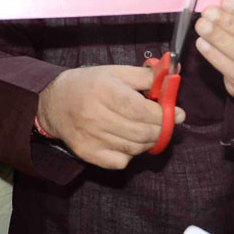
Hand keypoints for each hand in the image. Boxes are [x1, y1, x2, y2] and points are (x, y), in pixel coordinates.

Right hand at [36, 65, 184, 169]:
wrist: (54, 102)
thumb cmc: (88, 84)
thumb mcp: (116, 72)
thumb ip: (145, 75)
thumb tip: (171, 76)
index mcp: (104, 91)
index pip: (141, 110)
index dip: (164, 115)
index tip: (178, 114)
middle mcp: (95, 115)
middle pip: (141, 132)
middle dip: (162, 129)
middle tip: (169, 123)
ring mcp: (90, 137)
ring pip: (134, 148)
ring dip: (149, 140)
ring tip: (150, 129)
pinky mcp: (88, 153)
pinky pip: (120, 161)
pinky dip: (131, 153)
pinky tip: (129, 140)